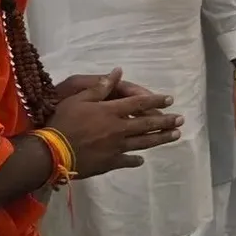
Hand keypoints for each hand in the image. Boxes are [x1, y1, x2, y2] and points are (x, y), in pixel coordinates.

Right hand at [47, 72, 184, 176]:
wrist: (53, 152)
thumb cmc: (63, 122)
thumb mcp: (79, 98)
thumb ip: (100, 87)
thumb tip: (117, 72)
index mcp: (112, 112)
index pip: (139, 104)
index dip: (156, 100)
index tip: (170, 99)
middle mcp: (119, 129)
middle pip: (148, 125)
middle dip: (166, 121)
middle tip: (181, 120)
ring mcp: (116, 147)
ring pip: (144, 142)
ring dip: (161, 139)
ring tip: (175, 136)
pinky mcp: (110, 163)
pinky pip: (126, 161)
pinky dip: (135, 160)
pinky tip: (141, 160)